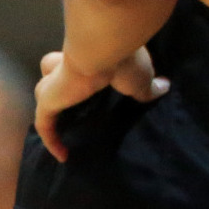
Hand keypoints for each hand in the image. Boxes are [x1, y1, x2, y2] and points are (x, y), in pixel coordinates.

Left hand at [33, 47, 168, 161]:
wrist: (103, 51)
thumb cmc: (123, 60)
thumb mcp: (142, 77)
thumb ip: (148, 86)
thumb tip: (164, 87)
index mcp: (90, 57)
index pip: (81, 64)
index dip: (82, 72)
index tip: (91, 83)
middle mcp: (68, 66)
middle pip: (54, 73)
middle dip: (57, 82)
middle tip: (69, 99)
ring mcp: (54, 84)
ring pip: (44, 93)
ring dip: (51, 104)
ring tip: (62, 123)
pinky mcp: (47, 101)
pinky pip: (44, 124)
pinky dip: (51, 140)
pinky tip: (63, 156)